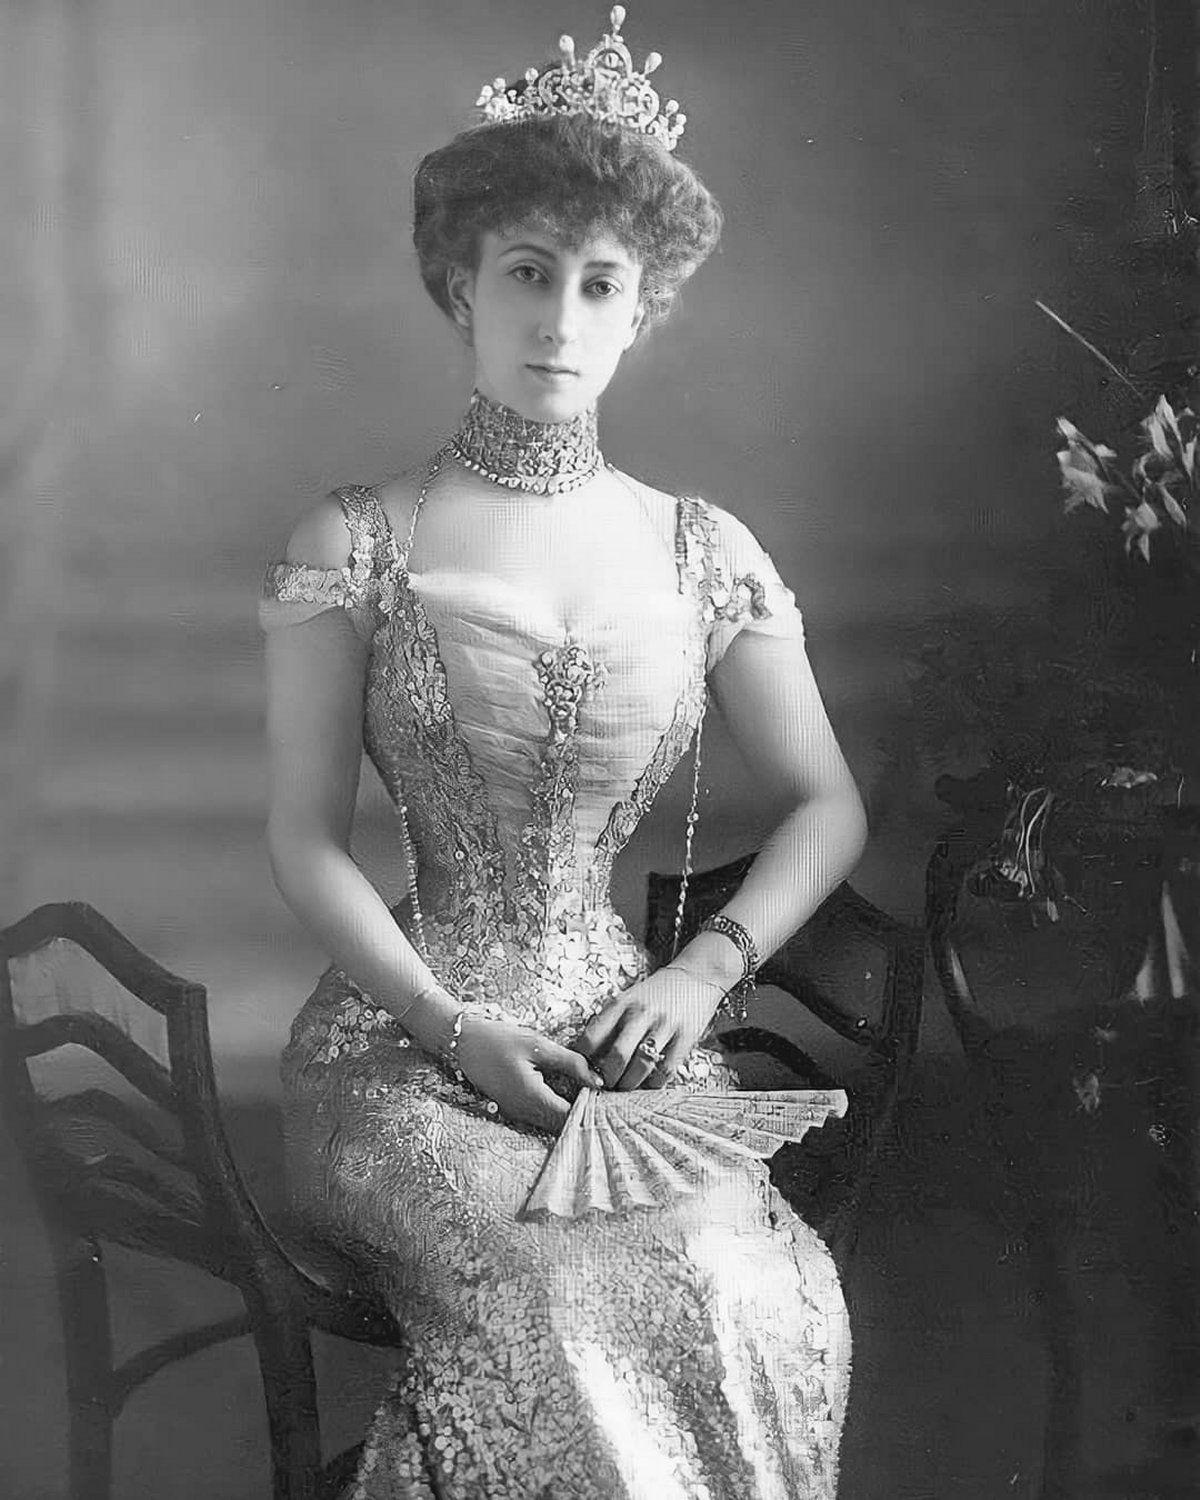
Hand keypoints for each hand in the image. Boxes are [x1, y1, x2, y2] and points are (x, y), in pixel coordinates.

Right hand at [455, 1015, 603, 1131]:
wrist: (462, 1042)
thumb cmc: (499, 1039)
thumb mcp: (538, 1045)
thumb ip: (571, 1063)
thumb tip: (598, 1081)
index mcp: (532, 1098)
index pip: (571, 1118)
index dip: (594, 1113)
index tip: (613, 1101)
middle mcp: (525, 1113)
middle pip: (564, 1126)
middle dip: (587, 1116)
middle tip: (611, 1100)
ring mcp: (518, 1113)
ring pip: (554, 1123)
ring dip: (574, 1114)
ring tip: (597, 1097)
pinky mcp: (515, 1107)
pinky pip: (543, 1116)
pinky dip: (560, 1109)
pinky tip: (575, 1094)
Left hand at [569, 966, 724, 1090]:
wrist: (696, 975)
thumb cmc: (656, 992)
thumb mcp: (628, 998)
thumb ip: (611, 1022)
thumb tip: (589, 1056)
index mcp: (621, 1003)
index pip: (592, 1037)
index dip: (584, 1061)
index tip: (586, 1071)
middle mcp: (641, 1013)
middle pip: (617, 1056)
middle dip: (609, 1078)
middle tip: (607, 1085)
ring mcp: (665, 1025)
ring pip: (641, 1065)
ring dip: (630, 1084)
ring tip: (625, 1087)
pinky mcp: (685, 1036)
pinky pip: (666, 1069)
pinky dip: (655, 1083)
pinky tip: (649, 1083)